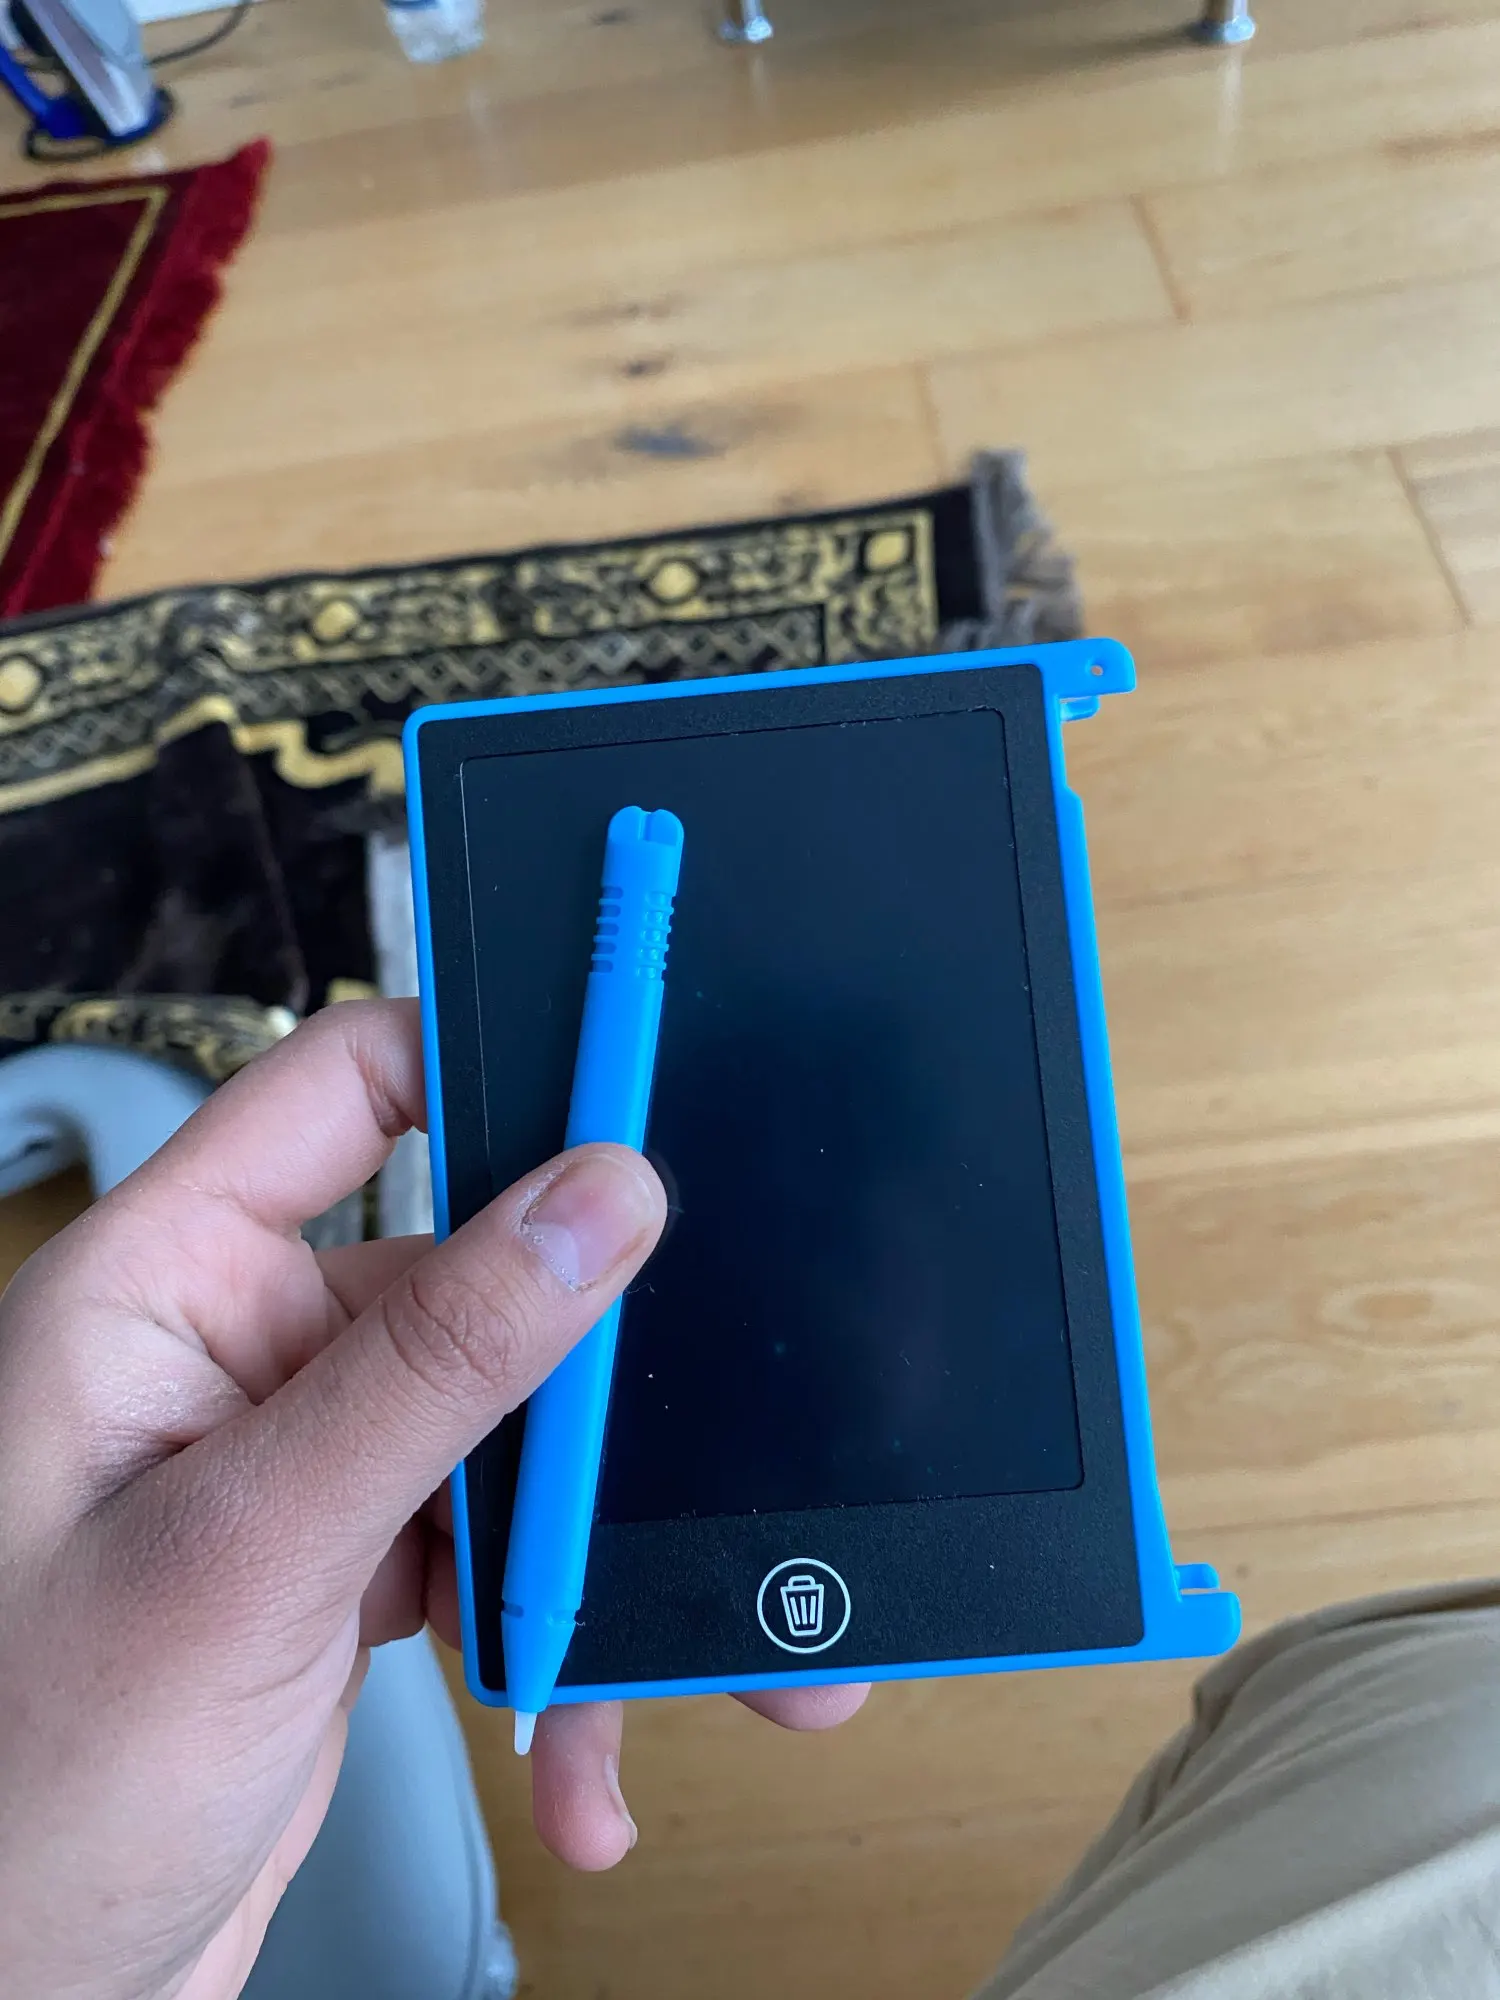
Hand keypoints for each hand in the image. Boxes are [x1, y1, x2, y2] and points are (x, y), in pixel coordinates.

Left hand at [0, 1000, 867, 1999]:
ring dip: (592, 1546)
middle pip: (473, 1277)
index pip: (347, 1086)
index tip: (634, 1080)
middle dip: (592, 1379)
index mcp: (167, 1285)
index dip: (488, 1060)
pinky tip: (572, 1741)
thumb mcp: (248, 1552)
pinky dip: (556, 1640)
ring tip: (670, 1644)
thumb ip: (433, 1370)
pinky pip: (498, 1551)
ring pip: (510, 1430)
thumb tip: (592, 1207)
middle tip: (689, 1441)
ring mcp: (304, 1462)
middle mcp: (242, 1353)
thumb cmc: (18, 1789)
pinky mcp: (352, 1561)